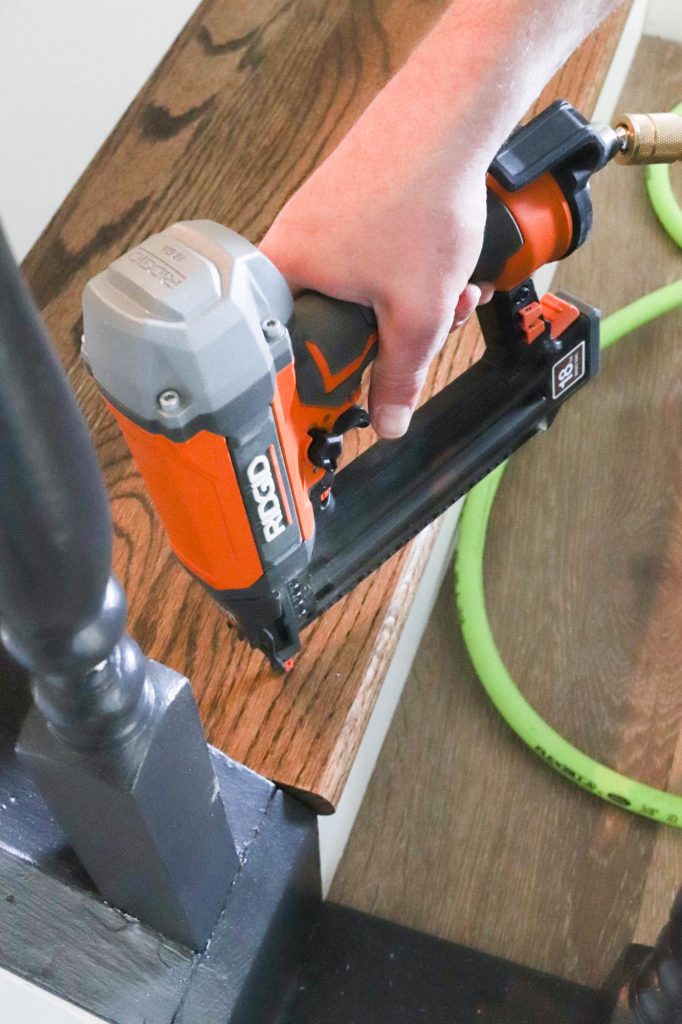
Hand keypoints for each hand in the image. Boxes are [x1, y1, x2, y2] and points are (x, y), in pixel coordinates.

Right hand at [260, 102, 492, 437]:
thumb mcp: (416, 314)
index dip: (319, 383)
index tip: (343, 401)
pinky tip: (446, 265)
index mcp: (283, 276)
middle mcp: (291, 245)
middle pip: (330, 325)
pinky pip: (372, 259)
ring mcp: (320, 221)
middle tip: (425, 334)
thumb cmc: (420, 199)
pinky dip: (410, 270)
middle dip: (389, 337)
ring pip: (360, 291)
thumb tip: (386, 422)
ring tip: (451, 291)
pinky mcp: (349, 204)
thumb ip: (398, 377)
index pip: (281, 355)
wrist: (449, 116)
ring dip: (411, 302)